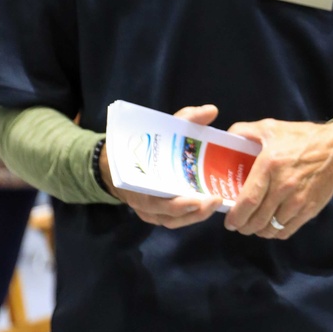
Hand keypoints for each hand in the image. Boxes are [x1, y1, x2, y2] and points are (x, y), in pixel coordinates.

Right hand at [102, 104, 223, 226]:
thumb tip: (211, 110)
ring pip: (173, 221)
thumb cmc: (143, 144)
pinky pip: (174, 220)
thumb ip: (187, 118)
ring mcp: (149, 211)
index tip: (199, 199)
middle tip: (215, 200)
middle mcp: (143, 202)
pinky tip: (209, 206)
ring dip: (195, 216)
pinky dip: (191, 216)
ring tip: (216, 204)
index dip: (179, 204)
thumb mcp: (163, 127)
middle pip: (169, 215)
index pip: (157, 200)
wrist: (116, 161)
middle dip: (194, 211)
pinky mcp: (156, 214)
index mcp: (139, 182)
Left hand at [222, 119, 332, 238]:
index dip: (235, 216)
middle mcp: (284, 186)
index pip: (248, 201)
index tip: (229, 221)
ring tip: (253, 225)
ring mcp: (298, 201)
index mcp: (270, 165)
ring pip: (271, 228)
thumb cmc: (302, 138)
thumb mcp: (271, 127)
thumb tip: (226, 138)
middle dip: (244, 226)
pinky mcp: (309, 210)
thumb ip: (244, 131)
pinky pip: (287, 230)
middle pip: (257, 219)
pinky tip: (271, 226)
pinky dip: (275, 233)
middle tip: (238, 224)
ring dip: (258, 231)